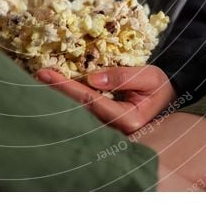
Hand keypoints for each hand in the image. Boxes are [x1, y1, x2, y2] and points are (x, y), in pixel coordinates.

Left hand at [36, 65, 176, 133]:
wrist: (168, 100)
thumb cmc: (160, 88)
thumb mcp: (149, 77)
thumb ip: (124, 77)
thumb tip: (92, 78)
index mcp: (128, 120)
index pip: (90, 100)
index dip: (67, 86)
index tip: (47, 73)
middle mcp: (115, 131)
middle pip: (78, 110)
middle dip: (55, 92)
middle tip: (37, 75)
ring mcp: (108, 131)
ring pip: (77, 113)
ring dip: (58, 96)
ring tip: (39, 80)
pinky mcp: (104, 127)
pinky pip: (82, 113)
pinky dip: (67, 99)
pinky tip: (53, 89)